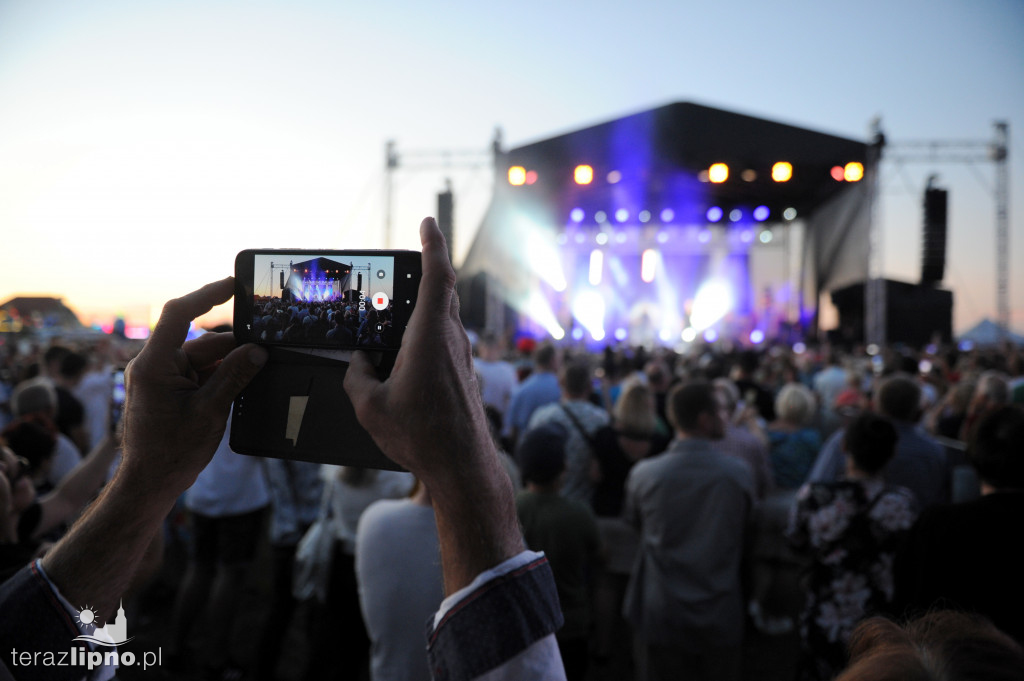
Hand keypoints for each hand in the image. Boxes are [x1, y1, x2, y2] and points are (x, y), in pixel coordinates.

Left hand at [118, 278, 267, 498]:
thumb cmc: (170, 452)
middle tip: (266, 349)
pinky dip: (221, 378)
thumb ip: (234, 376)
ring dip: (230, 366)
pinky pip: (200, 374)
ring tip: (258, 373)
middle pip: (200, 341)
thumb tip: (257, 351)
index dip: (207, 294)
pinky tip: (243, 386)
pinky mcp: (169, 391)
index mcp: (155, 364)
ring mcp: (162, 379)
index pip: (179, 314)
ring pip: (204, 359)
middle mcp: (155, 366)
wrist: (148, 484)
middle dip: (234, 347)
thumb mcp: (209, 411)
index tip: (235, 285)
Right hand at [344, 218, 491, 481]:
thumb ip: (356, 377)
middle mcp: (451, 340)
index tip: (428, 222)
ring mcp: (461, 356)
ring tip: (395, 314)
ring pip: (444, 317)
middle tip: (402, 264)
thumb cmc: (422, 436)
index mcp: (430, 337)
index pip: (436, 276)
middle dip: (425, 272)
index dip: (432, 245)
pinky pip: (445, 339)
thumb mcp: (370, 407)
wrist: (463, 465)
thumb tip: (356, 364)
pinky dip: (428, 333)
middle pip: (442, 292)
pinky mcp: (463, 373)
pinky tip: (408, 353)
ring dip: (426, 306)